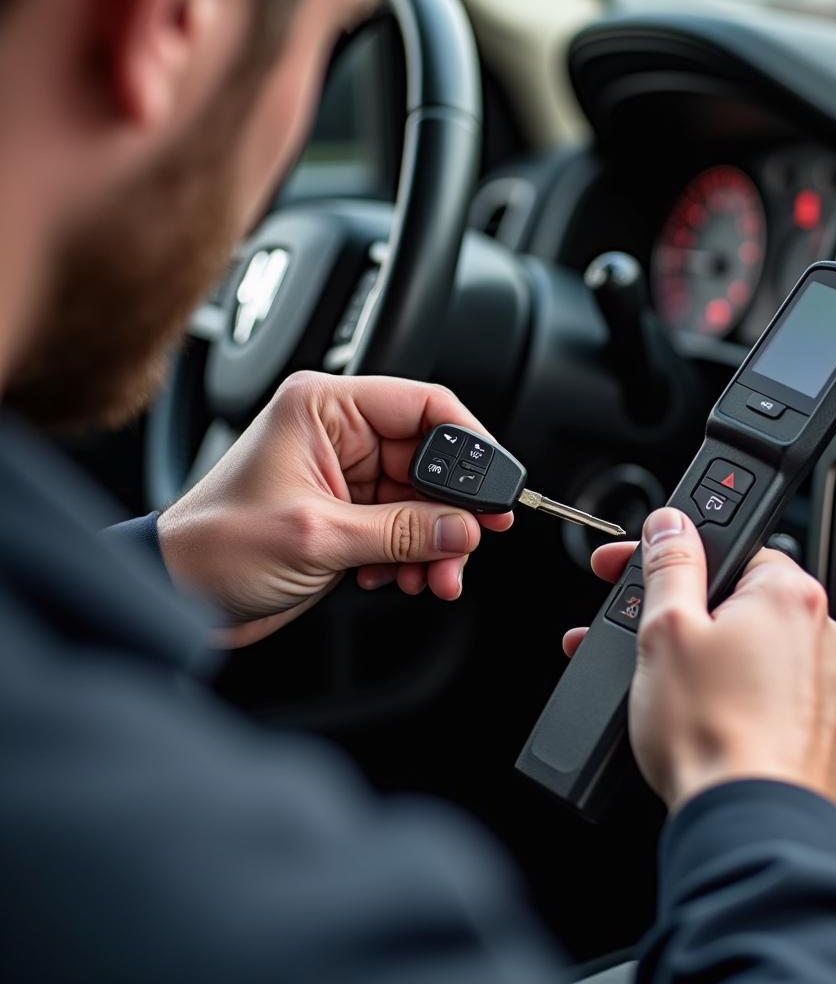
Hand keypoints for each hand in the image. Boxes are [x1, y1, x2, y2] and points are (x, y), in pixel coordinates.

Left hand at [158, 373, 512, 645]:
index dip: (469, 443)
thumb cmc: (214, 546)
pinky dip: (412, 555)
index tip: (495, 486)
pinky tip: (402, 577)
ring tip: (435, 577)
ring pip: (421, 501)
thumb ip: (400, 530)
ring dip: (435, 542)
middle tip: (470, 543)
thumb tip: (463, 527)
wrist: (176, 593)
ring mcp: (344, 477)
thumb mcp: (316, 535)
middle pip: (429, 460)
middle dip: (452, 510)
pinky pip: (402, 528)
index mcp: (324, 409)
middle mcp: (338, 435)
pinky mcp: (346, 515)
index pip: (422, 405)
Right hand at [563, 508, 835, 813]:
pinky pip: (782, 702)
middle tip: (644, 641)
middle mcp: (826, 637)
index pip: (733, 550)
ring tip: (670, 692)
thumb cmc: (712, 733)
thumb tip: (672, 524)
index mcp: (789, 597)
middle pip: (743, 606)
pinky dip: (748, 704)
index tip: (640, 574)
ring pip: (760, 657)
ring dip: (715, 663)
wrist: (751, 827)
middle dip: (688, 620)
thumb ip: (670, 566)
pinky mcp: (834, 738)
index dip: (676, 559)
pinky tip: (712, 724)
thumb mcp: (666, 630)